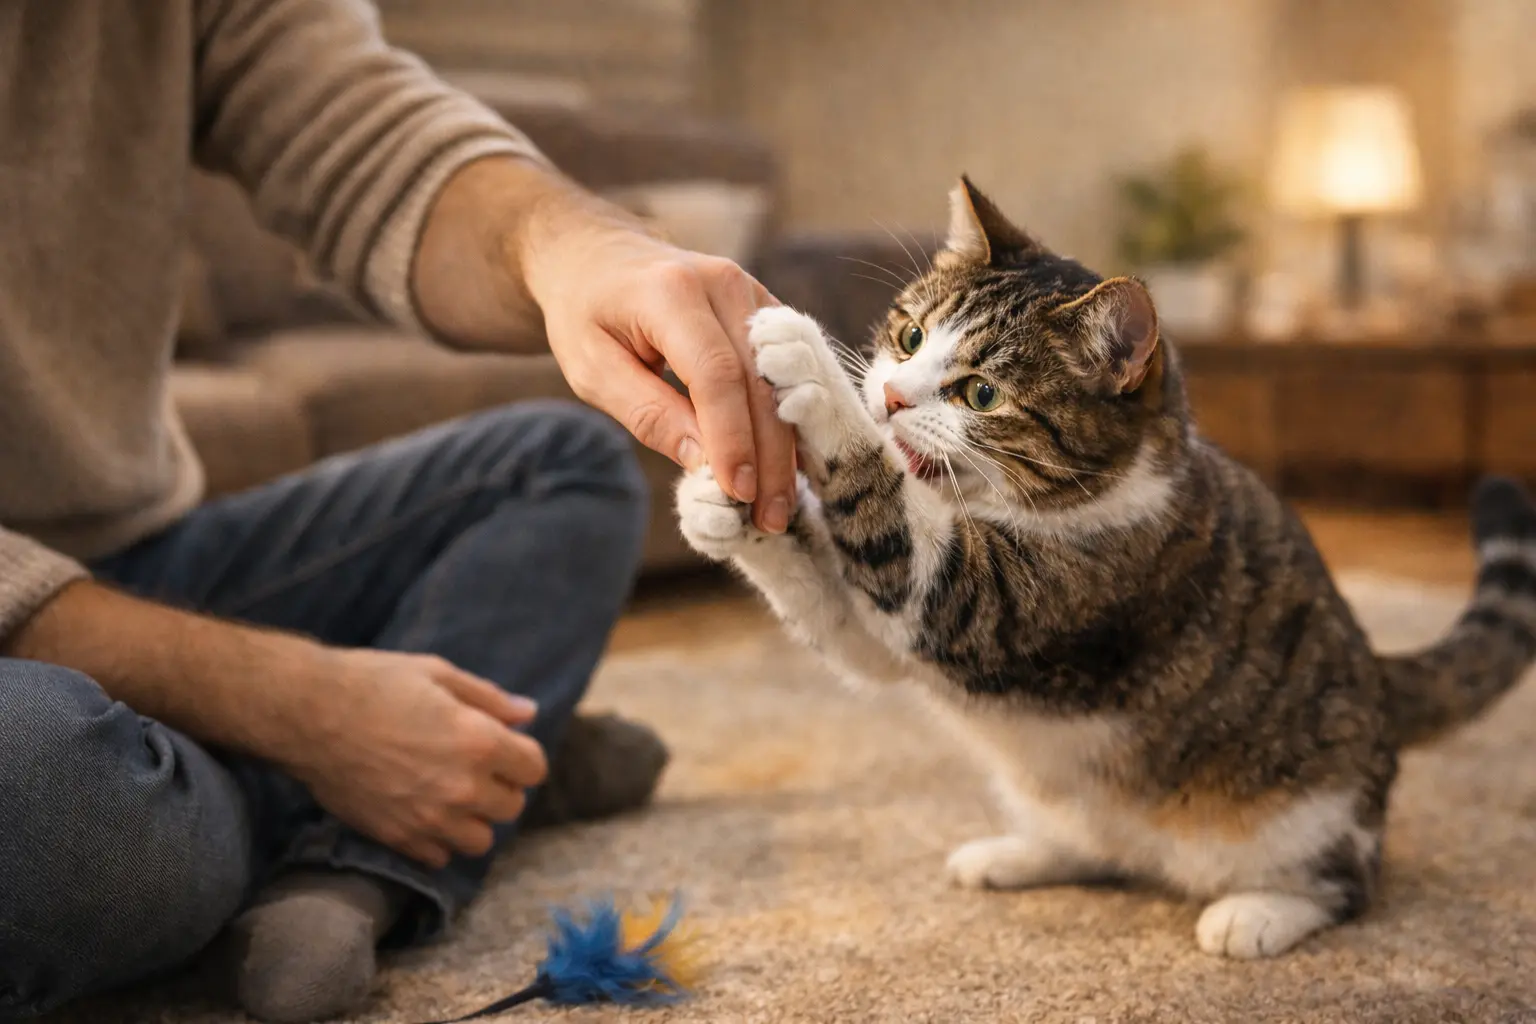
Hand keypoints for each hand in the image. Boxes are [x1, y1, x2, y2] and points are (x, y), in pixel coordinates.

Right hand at [285, 648, 547, 868]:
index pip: (533, 769)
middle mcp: (461, 787)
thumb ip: (489, 698)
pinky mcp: (395, 837)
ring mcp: (428, 818)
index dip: (521, 755)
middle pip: (511, 807)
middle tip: (475, 768)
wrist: (306, 712)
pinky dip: (438, 840)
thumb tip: (528, 713)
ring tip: (451, 795)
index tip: (503, 746)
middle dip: (501, 787)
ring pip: (480, 841)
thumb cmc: (374, 682)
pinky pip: (438, 857)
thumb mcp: (439, 674)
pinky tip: (422, 812)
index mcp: (479, 742)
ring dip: (473, 820)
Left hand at [521, 206, 797, 533]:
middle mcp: (723, 284)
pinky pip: (788, 371)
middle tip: (769, 520)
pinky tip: (786, 469)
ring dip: (786, 448)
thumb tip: (702, 461)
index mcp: (672, 291)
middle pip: (761, 381)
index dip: (731, 437)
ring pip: (784, 380)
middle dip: (768, 457)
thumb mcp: (591, 368)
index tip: (737, 493)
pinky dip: (787, 423)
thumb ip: (646, 411)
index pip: (716, 373)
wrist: (597, 255)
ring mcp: (752, 292)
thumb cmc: (585, 314)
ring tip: (779, 508)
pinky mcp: (765, 309)